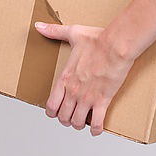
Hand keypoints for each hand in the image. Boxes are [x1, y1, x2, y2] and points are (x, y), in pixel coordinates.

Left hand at [34, 21, 135, 135]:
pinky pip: (97, 123)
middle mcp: (73, 91)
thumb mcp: (73, 33)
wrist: (116, 45)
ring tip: (84, 121)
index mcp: (65, 78)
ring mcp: (87, 98)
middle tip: (72, 116)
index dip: (52, 111)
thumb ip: (54, 32)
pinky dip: (96, 129)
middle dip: (66, 119)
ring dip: (79, 124)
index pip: (51, 105)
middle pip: (63, 117)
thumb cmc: (97, 39)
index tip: (57, 110)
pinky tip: (96, 128)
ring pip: (77, 122)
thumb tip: (38, 26)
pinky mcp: (103, 100)